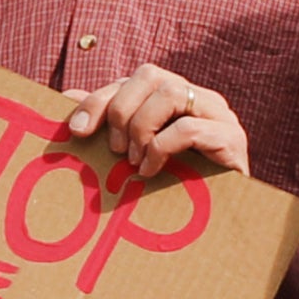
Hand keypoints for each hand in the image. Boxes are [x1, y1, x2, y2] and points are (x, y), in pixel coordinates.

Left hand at [56, 66, 250, 187]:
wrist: (220, 223)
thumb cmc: (174, 187)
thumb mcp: (135, 152)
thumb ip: (109, 124)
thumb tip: (66, 98)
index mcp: (176, 98)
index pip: (131, 79)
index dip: (99, 101)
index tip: (78, 131)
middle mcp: (199, 98)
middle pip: (151, 75)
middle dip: (122, 111)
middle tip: (116, 151)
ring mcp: (219, 115)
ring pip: (171, 92)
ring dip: (142, 128)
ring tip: (134, 162)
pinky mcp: (231, 139)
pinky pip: (190, 128)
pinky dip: (161, 148)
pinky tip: (150, 171)